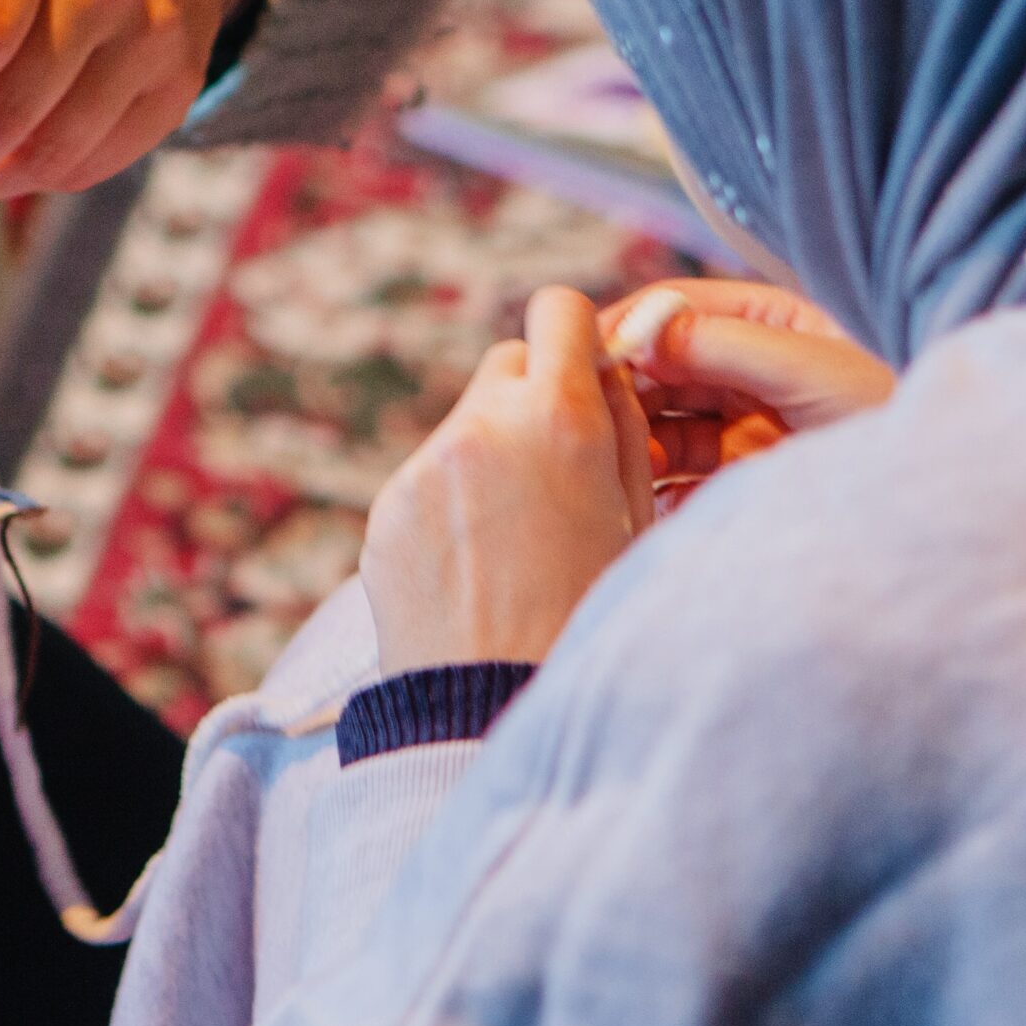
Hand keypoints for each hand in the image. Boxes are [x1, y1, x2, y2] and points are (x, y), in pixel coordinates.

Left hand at [359, 286, 655, 673]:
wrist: (496, 715)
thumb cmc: (591, 622)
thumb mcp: (639, 522)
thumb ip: (624, 432)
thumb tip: (606, 370)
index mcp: (561, 421)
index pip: (558, 311)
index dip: (576, 339)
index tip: (586, 378)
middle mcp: (484, 427)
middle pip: (508, 363)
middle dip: (535, 398)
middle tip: (559, 470)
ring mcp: (425, 467)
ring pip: (466, 423)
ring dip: (493, 453)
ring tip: (519, 537)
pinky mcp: (386, 508)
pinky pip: (427, 479)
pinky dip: (452, 503)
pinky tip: (476, 566)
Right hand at [600, 278, 893, 494]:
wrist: (947, 500)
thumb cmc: (901, 417)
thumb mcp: (817, 369)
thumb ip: (726, 344)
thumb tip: (640, 333)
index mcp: (770, 322)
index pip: (675, 311)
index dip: (628, 328)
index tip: (582, 354)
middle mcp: (750, 370)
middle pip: (659, 370)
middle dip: (622, 390)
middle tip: (586, 416)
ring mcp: (744, 428)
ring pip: (662, 427)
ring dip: (632, 441)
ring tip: (611, 463)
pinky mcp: (742, 484)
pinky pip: (679, 481)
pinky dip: (653, 488)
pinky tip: (637, 497)